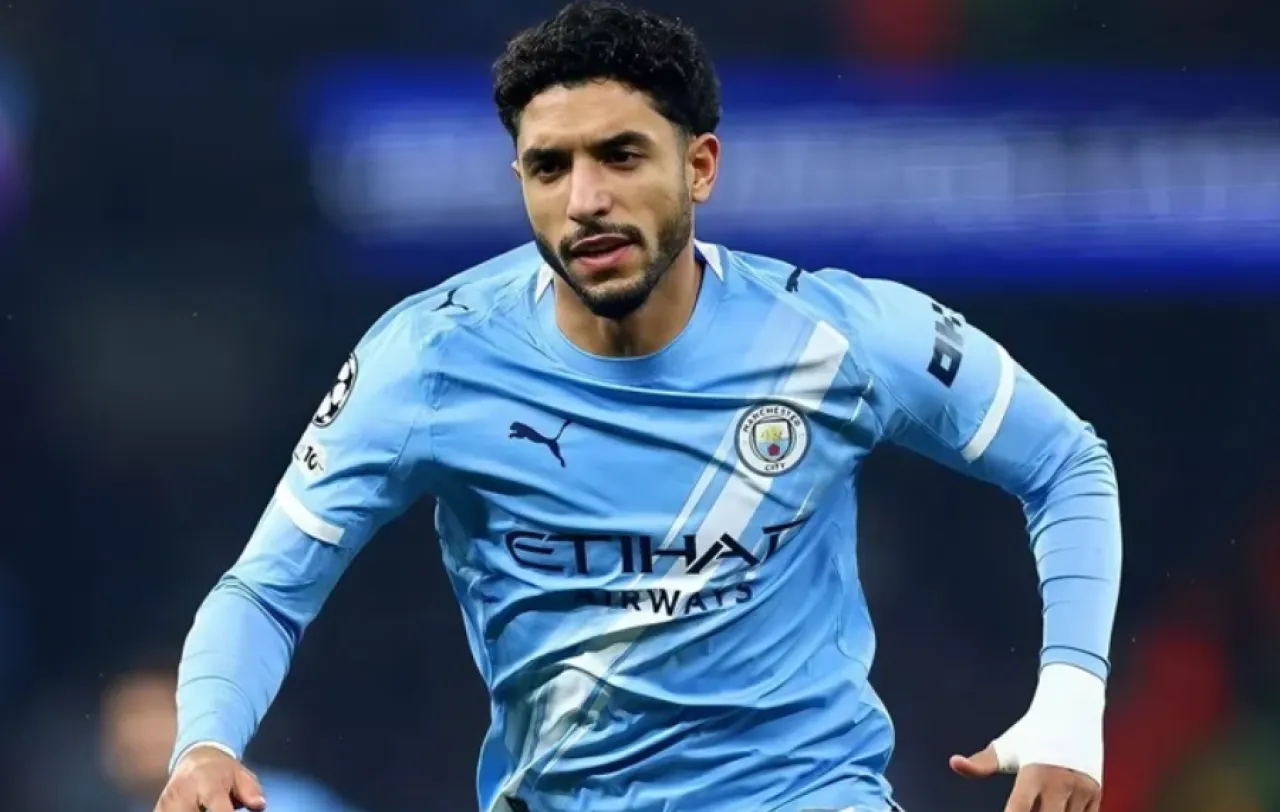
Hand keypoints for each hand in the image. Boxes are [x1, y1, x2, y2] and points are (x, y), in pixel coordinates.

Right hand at [154, 745, 266, 811]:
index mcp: (209, 783)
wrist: (196, 758)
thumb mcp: (242, 775)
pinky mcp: (159, 808)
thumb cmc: (223, 771)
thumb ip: (251, 791)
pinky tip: (194, 811)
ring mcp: (168, 801)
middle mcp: (185, 792)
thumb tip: (259, 805)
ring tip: (202, 809)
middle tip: (214, 811)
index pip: (218, 808)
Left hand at [950, 744, 1100, 811]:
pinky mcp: (1096, 794)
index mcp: (1033, 773)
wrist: (1073, 709)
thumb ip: (981, 763)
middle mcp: (1059, 784)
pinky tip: (1055, 808)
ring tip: (1038, 806)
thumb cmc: (1034, 730)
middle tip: (1024, 809)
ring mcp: (1081, 790)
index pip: (1018, 810)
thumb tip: (953, 763)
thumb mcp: (1007, 745)